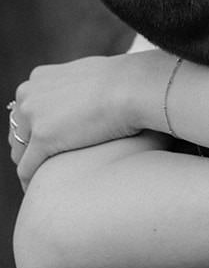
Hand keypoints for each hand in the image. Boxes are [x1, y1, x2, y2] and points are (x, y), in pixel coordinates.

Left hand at [7, 52, 168, 187]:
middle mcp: (29, 95)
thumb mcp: (89, 75)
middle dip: (28, 149)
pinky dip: (31, 182)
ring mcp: (33, 116)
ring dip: (30, 166)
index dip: (34, 129)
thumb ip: (74, 87)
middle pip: (18, 131)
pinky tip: (42, 192)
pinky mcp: (42, 138)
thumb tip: (83, 99)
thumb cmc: (123, 81)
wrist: (132, 86)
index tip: (47, 144)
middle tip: (44, 165)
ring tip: (44, 181)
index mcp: (38, 78)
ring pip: (19, 152)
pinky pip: (27, 168)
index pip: (25, 111)